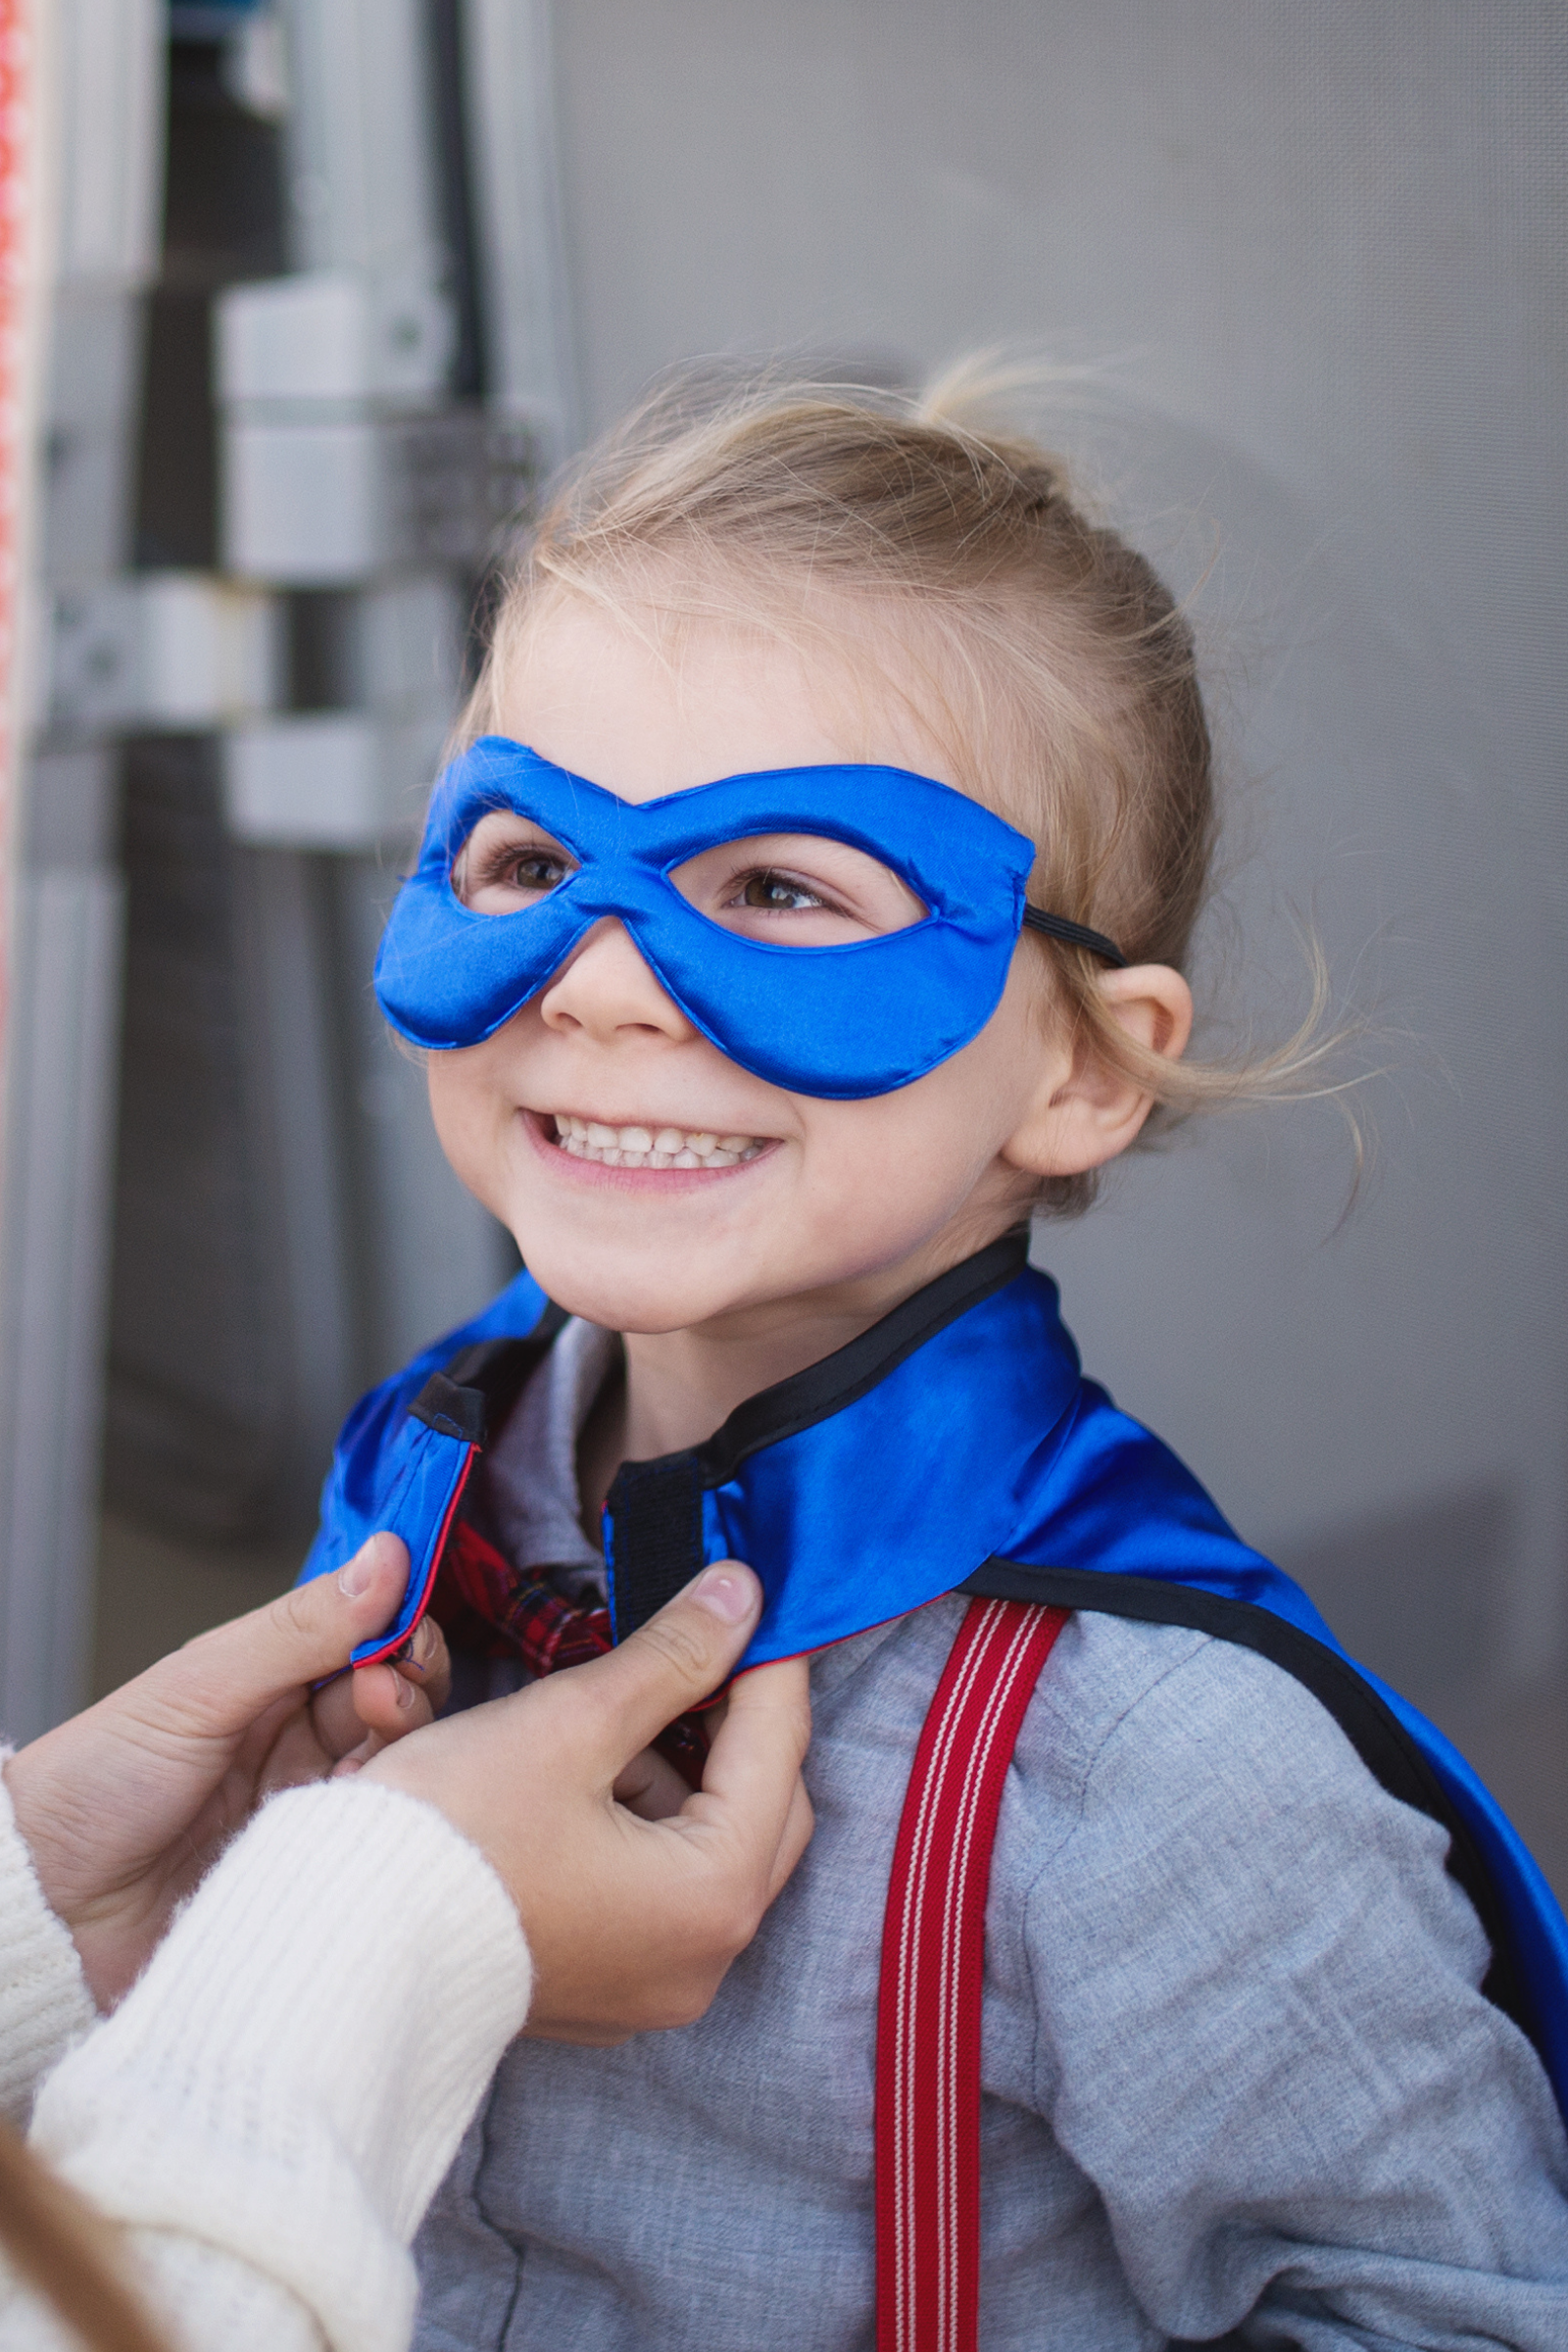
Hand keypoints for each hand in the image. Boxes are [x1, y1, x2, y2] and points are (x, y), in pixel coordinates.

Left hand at [4, 1534, 447, 2005]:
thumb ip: (298, 1627)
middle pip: (397, 1704)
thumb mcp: (203, 1686)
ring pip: (396, 1770)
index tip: (412, 1635)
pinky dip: (383, 1827)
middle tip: (385, 1697)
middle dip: (408, 1692)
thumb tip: (385, 1558)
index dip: (403, 1632)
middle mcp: (299, 1740)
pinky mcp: (314, 1870)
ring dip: (397, 1760)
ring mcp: (310, 1805)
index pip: (370, 1639)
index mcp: (272, 1680)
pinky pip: (377, 1842)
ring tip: (359, 1767)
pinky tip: (361, 1821)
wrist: (49, 1903)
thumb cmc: (101, 1782)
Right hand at [365, 1561, 813, 2042]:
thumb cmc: (449, 1833)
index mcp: (712, 1898)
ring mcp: (651, 1989)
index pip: (777, 1748)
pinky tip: (589, 1772)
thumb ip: (670, 1656)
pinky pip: (658, 1890)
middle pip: (762, 1809)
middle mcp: (701, 1963)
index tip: (752, 1596)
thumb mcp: (571, 1721)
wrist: (333, 1941)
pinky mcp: (602, 1991)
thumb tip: (740, 1594)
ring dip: (680, 1771)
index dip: (766, 1658)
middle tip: (697, 1643)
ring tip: (619, 1706)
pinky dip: (641, 1823)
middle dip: (732, 1721)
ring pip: (708, 1849)